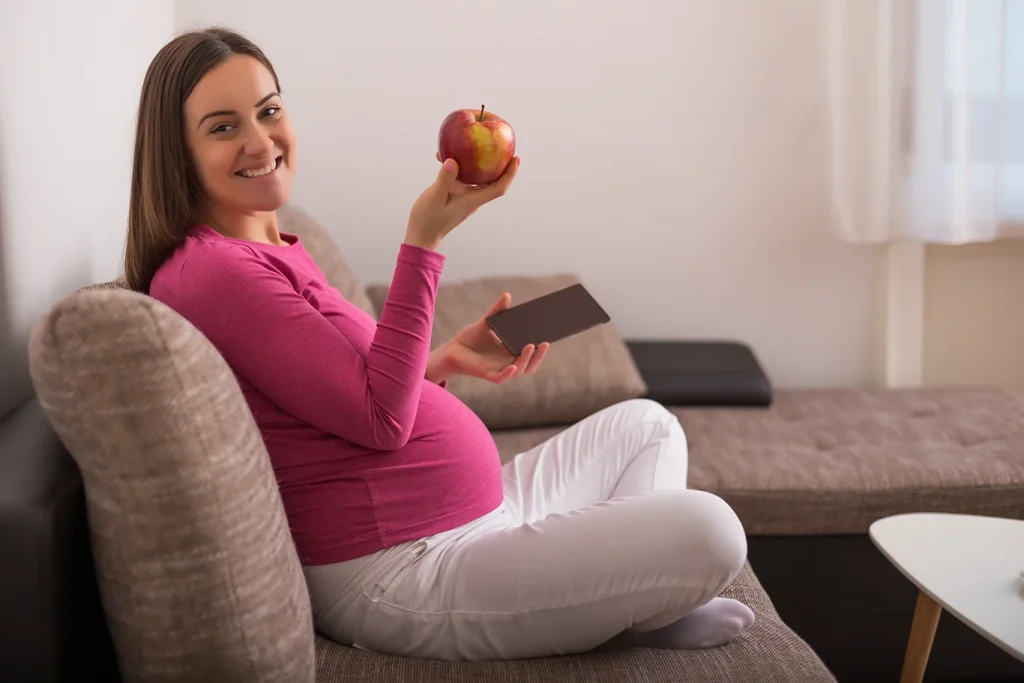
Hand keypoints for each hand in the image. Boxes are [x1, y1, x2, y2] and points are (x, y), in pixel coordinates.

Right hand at [405, 154, 519, 250]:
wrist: (421, 236)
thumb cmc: (428, 221)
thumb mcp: (435, 198)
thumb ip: (444, 179)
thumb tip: (453, 160)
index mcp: (472, 200)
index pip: (498, 188)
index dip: (509, 174)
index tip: (516, 159)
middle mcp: (472, 198)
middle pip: (492, 180)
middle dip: (500, 164)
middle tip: (503, 146)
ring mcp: (464, 197)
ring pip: (476, 177)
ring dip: (477, 162)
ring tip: (475, 144)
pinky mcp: (454, 195)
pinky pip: (461, 177)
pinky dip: (457, 166)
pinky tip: (444, 155)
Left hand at [426, 292, 549, 384]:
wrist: (452, 349)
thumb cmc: (470, 337)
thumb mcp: (487, 322)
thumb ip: (497, 311)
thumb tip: (507, 295)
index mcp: (511, 352)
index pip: (532, 352)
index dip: (542, 347)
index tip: (551, 335)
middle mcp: (508, 362)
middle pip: (531, 363)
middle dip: (539, 355)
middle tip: (545, 342)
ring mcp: (499, 370)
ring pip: (519, 370)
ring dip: (527, 360)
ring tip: (530, 346)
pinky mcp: (487, 375)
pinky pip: (501, 377)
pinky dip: (508, 373)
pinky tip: (513, 366)